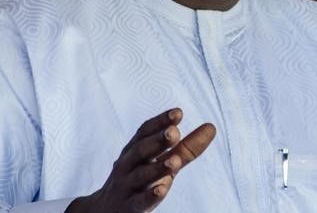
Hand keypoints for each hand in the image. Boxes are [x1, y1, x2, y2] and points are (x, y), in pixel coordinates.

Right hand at [66, 108, 215, 212]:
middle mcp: (128, 164)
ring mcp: (126, 186)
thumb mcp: (162, 162)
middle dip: (157, 141)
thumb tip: (212, 127)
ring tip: (174, 161)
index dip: (160, 121)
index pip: (145, 131)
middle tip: (174, 132)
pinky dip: (149, 196)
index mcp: (136, 149)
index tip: (178, 113)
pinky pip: (138, 201)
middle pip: (141, 150)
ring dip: (157, 168)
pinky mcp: (128, 208)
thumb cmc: (140, 181)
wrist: (105, 211)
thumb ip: (186, 147)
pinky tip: (161, 190)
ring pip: (140, 175)